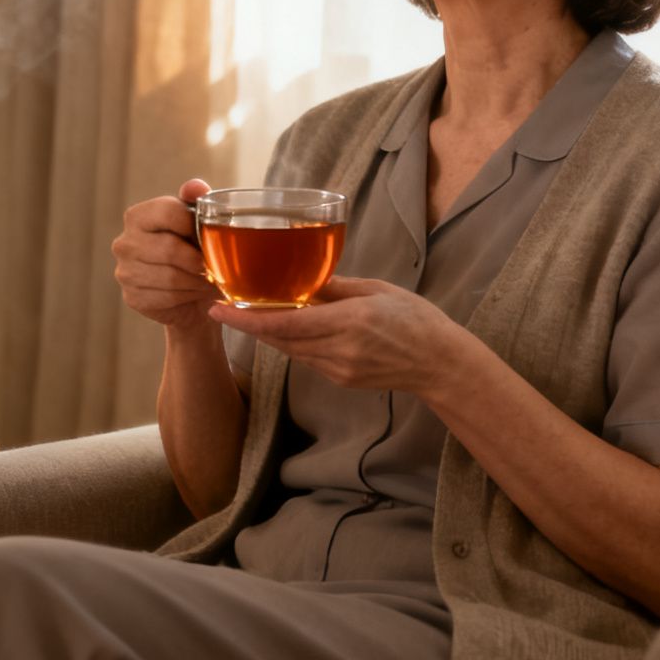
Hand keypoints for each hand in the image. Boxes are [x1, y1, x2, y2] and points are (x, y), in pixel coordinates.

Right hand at [112, 179, 219, 331]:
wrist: (187, 292)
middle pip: (170, 248)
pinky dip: (189, 297)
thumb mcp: (196, 220)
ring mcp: (125, 272)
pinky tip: (196, 293)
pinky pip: (168, 298)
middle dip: (200, 261)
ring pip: (171, 277)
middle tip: (216, 267)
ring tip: (211, 281)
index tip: (210, 236)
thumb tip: (195, 186)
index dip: (195, 225)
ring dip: (198, 281)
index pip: (169, 213)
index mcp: (137, 216)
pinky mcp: (132, 298)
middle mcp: (124, 242)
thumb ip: (197, 199)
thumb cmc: (192, 248)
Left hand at [210, 275, 459, 393]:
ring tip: (250, 313)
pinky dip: (293, 342)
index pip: (286, 323)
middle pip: (280, 340)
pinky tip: (290, 328)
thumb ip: (335, 287)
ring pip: (291, 350)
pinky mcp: (341, 379)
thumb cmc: (415, 319)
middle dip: (250, 325)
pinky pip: (307, 359)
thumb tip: (301, 279)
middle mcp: (340, 349)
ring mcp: (339, 369)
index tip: (219, 309)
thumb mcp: (376, 290)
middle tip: (224, 307)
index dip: (248, 319)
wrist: (439, 363)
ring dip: (270, 334)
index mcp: (349, 321)